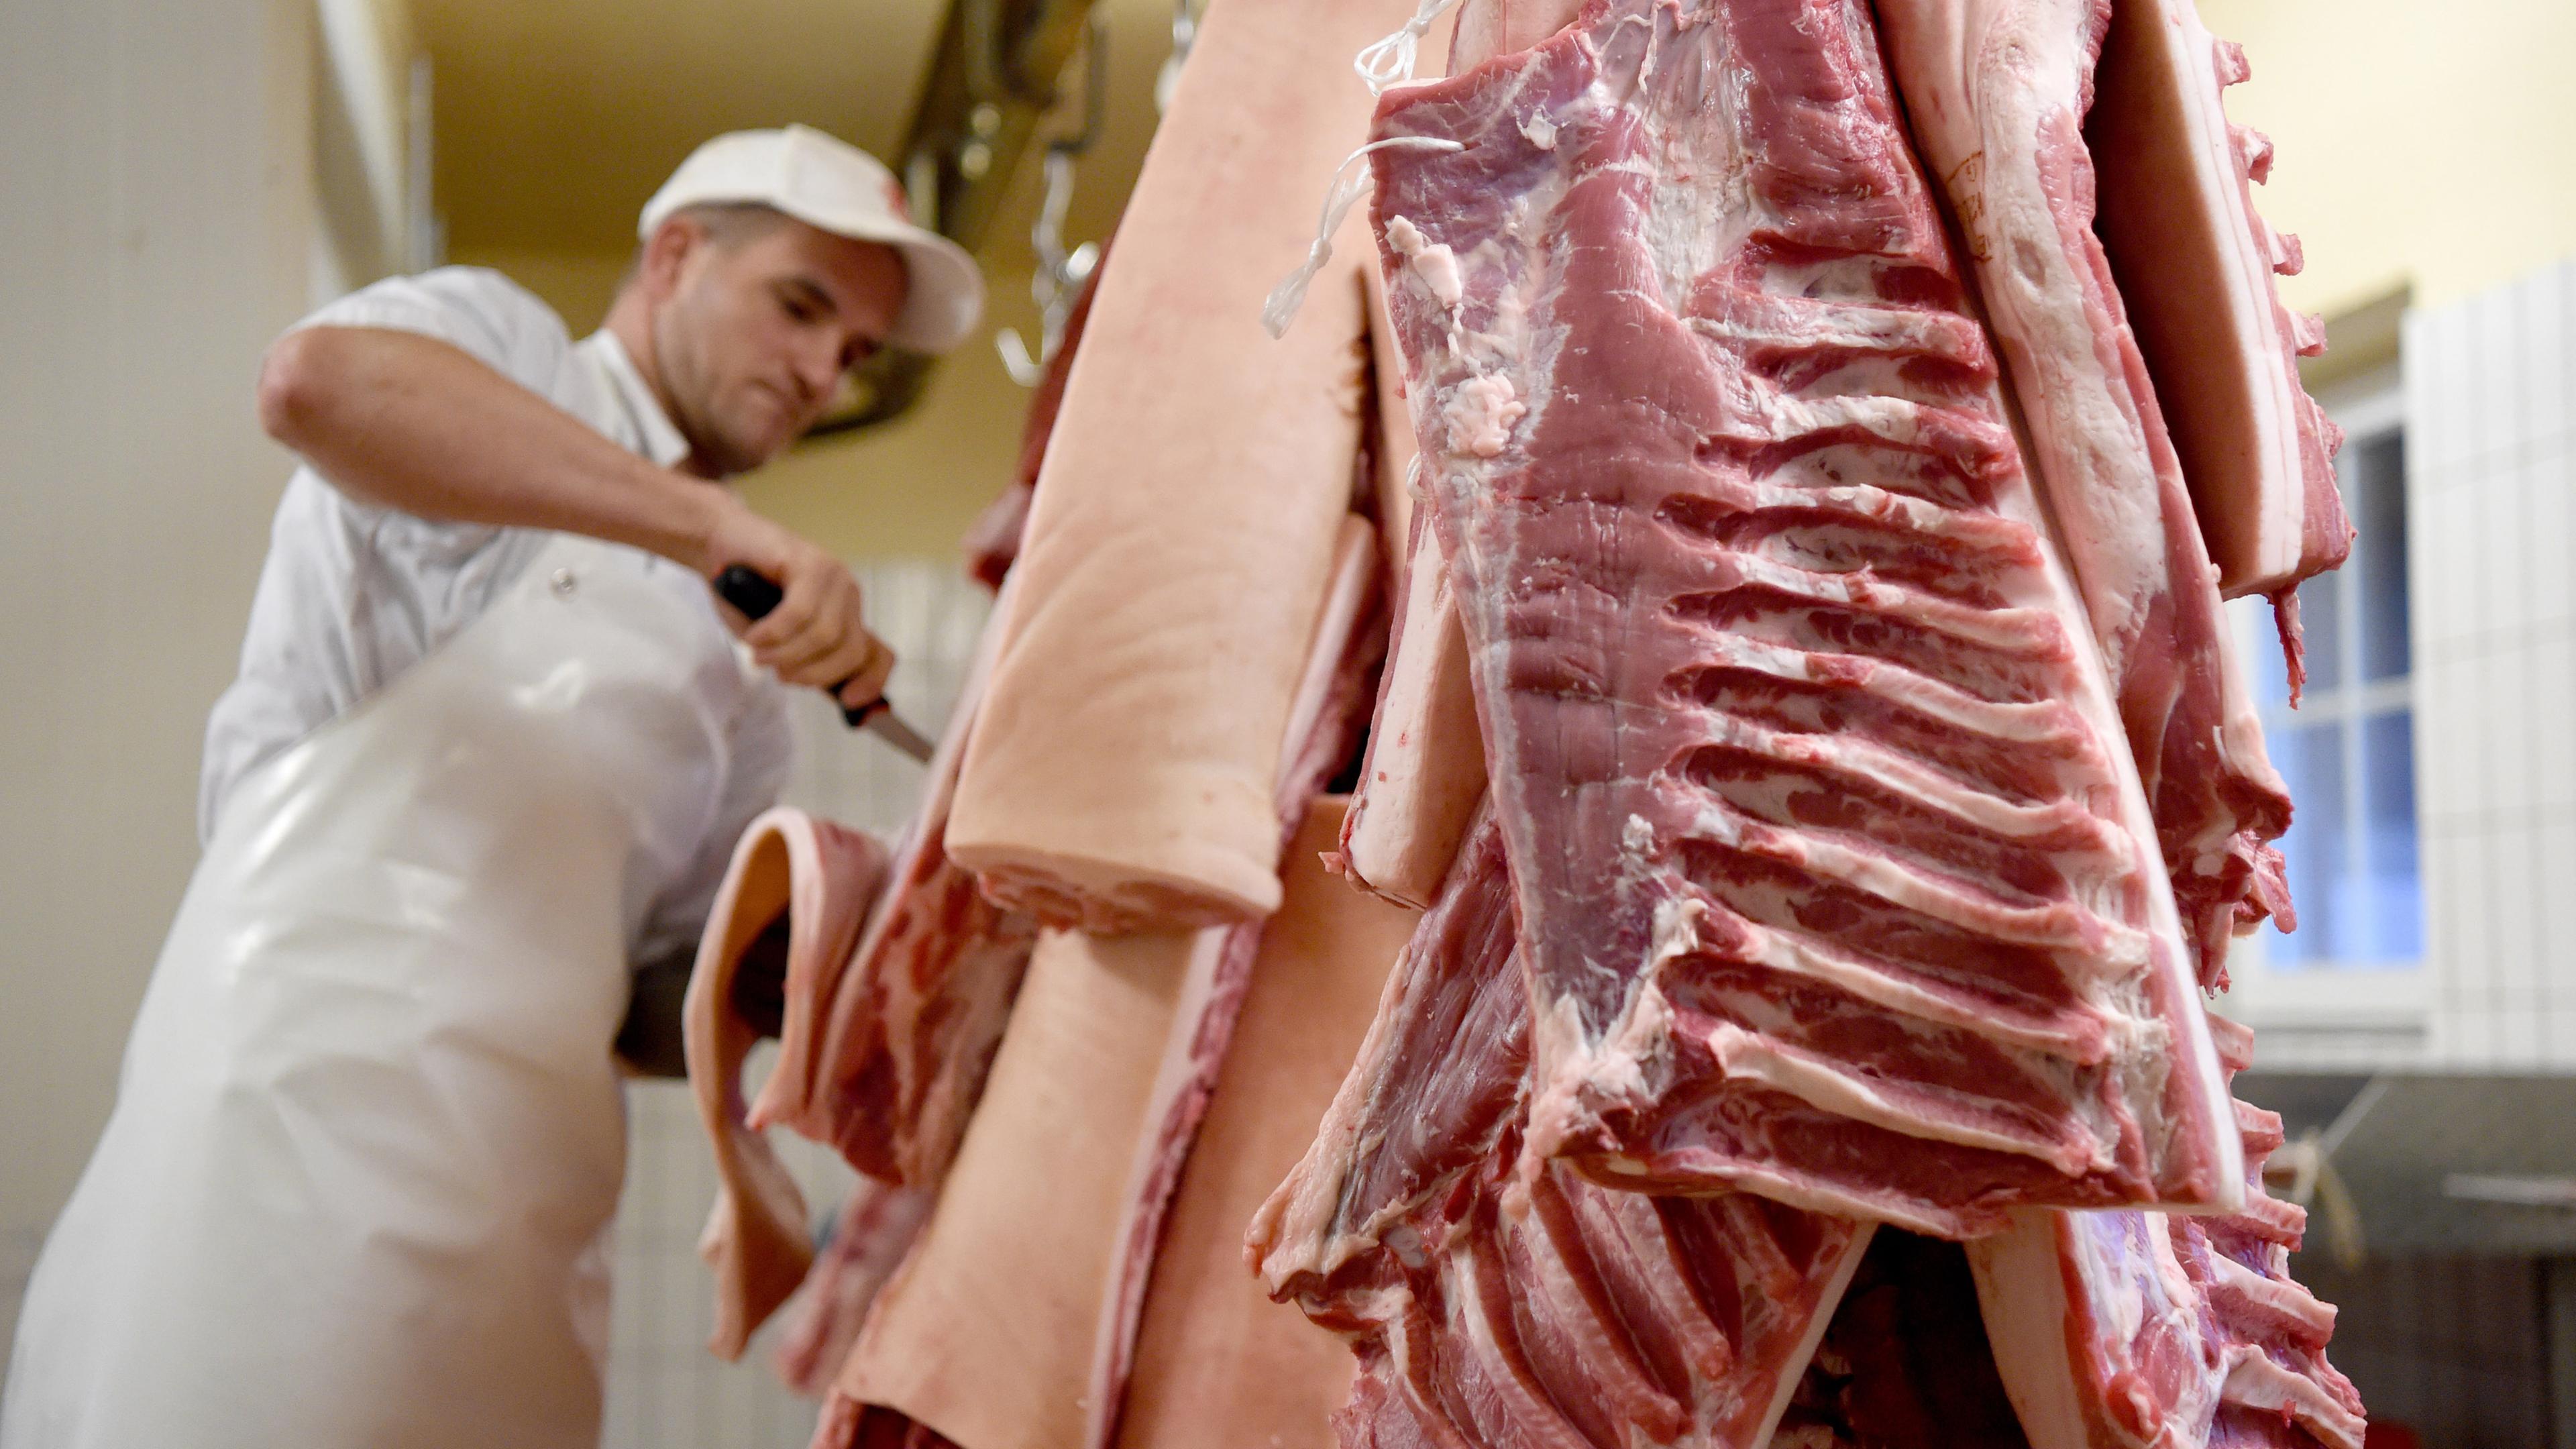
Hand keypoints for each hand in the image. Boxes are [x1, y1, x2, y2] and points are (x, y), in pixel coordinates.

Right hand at [699, 498, 894, 708]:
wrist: (719, 544)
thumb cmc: (745, 595)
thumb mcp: (778, 640)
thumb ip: (805, 663)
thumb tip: (833, 693)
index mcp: (846, 617)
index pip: (879, 655)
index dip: (871, 682)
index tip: (848, 701)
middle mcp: (847, 596)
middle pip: (851, 652)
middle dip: (813, 674)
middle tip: (779, 673)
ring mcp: (833, 577)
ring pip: (825, 634)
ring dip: (786, 654)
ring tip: (757, 652)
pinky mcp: (810, 562)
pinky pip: (799, 613)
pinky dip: (772, 632)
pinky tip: (754, 634)